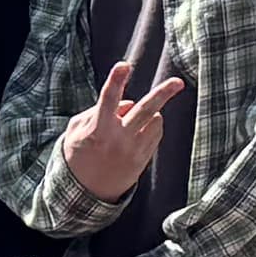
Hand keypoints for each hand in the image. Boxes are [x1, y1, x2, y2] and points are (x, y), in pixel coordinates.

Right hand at [60, 57, 184, 202]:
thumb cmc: (78, 153)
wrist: (86, 191)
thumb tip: (129, 103)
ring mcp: (134, 151)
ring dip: (150, 112)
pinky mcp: (143, 159)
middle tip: (178, 82)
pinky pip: (157, 133)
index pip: (108, 99)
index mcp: (97, 129)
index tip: (124, 65)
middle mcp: (118, 139)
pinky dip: (151, 126)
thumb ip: (98, 111)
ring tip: (134, 121)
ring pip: (155, 119)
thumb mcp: (77, 129)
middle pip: (146, 110)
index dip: (116, 80)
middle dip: (163, 93)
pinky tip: (138, 132)